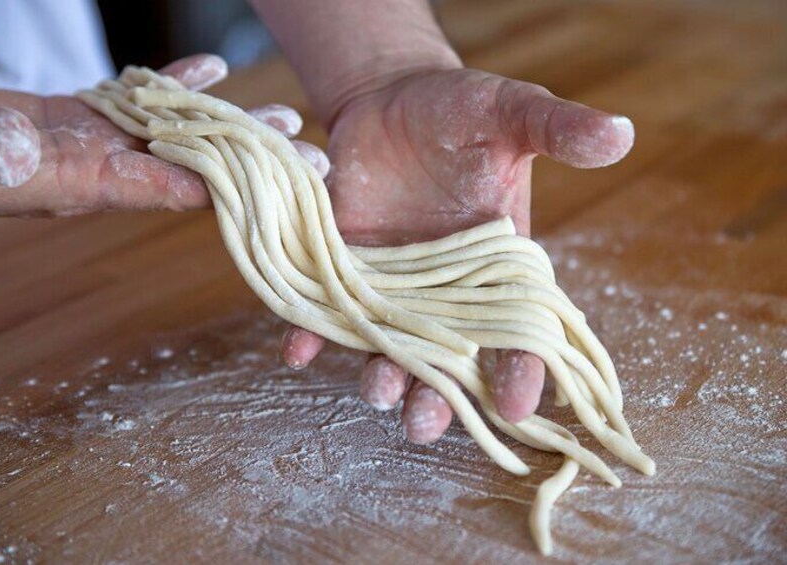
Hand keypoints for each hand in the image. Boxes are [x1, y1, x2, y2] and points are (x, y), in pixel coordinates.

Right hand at [0, 54, 327, 216]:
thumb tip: (10, 155)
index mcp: (92, 181)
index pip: (179, 184)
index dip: (238, 184)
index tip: (291, 184)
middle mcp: (108, 167)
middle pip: (198, 161)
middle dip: (255, 159)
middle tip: (315, 154)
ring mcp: (99, 142)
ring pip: (181, 132)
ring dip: (230, 123)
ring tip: (283, 117)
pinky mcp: (83, 118)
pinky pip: (144, 102)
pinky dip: (178, 85)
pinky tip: (212, 70)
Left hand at [280, 68, 634, 442]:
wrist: (389, 100)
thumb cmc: (458, 110)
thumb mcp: (509, 112)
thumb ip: (557, 127)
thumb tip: (620, 133)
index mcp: (497, 266)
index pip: (517, 329)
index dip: (521, 370)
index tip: (516, 406)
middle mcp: (445, 290)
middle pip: (449, 358)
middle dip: (438, 396)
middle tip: (424, 425)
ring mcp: (392, 286)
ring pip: (390, 347)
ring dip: (381, 377)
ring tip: (376, 391)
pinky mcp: (344, 270)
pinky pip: (327, 311)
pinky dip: (311, 333)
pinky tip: (299, 351)